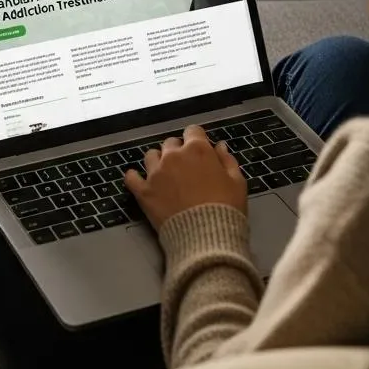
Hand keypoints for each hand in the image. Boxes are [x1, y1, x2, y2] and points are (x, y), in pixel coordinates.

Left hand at [125, 124, 246, 232]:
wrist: (206, 237)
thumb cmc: (226, 209)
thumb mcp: (238, 183)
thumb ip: (228, 161)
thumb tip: (220, 146)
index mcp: (197, 150)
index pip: (193, 131)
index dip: (197, 140)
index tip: (200, 151)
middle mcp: (173, 156)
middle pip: (171, 143)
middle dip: (178, 151)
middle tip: (186, 168)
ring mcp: (155, 173)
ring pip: (151, 155)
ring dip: (158, 161)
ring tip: (165, 174)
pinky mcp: (144, 191)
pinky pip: (131, 177)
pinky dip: (134, 177)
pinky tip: (138, 180)